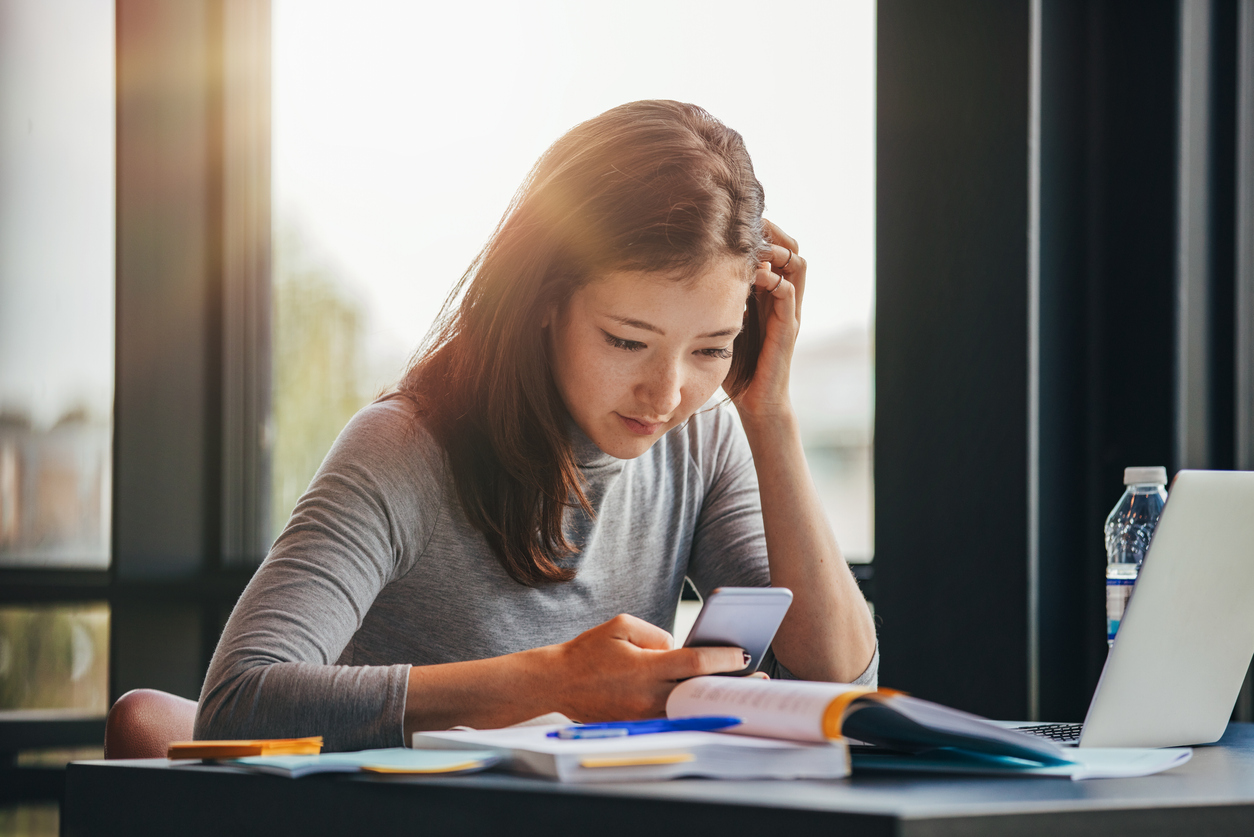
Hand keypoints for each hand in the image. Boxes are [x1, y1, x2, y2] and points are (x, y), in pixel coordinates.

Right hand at [543, 614, 746, 721]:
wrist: (557, 682)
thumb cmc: (588, 650)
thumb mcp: (621, 626)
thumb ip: (657, 634)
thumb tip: (679, 648)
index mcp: (644, 668)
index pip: (693, 663)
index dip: (723, 659)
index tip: (744, 654)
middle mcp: (647, 695)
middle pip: (698, 690)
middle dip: (729, 685)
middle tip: (759, 681)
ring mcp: (643, 713)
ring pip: (688, 706)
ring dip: (712, 698)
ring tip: (739, 690)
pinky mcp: (639, 723)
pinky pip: (672, 715)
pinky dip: (691, 708)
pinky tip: (706, 700)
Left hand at [734, 219, 804, 421]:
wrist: (754, 401)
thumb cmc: (736, 365)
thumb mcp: (720, 322)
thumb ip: (714, 300)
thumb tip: (683, 275)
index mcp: (768, 294)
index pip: (775, 249)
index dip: (762, 231)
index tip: (736, 221)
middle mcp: (783, 298)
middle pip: (791, 248)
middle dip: (773, 232)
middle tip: (749, 224)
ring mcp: (788, 312)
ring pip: (797, 264)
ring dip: (777, 250)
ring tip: (755, 247)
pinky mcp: (787, 328)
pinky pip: (788, 293)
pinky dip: (773, 279)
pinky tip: (753, 278)